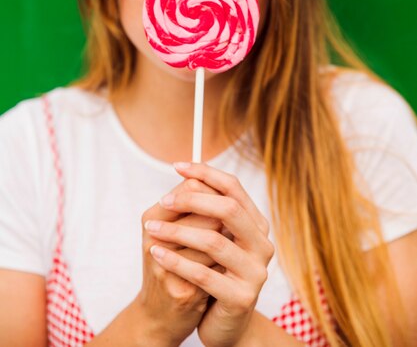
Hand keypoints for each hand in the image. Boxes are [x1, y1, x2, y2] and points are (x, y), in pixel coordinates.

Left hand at [147, 162, 274, 346]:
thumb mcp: (212, 238)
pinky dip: (176, 261)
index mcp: (256, 224)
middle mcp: (262, 244)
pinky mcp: (241, 298)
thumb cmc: (214, 273)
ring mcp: (255, 272)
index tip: (178, 166)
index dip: (206, 173)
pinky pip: (203, 274)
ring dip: (177, 232)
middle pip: (228, 209)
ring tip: (151, 230)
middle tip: (163, 202)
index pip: (233, 188)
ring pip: (214, 241)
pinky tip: (157, 253)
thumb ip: (206, 211)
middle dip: (192, 201)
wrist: (224, 325)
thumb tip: (188, 178)